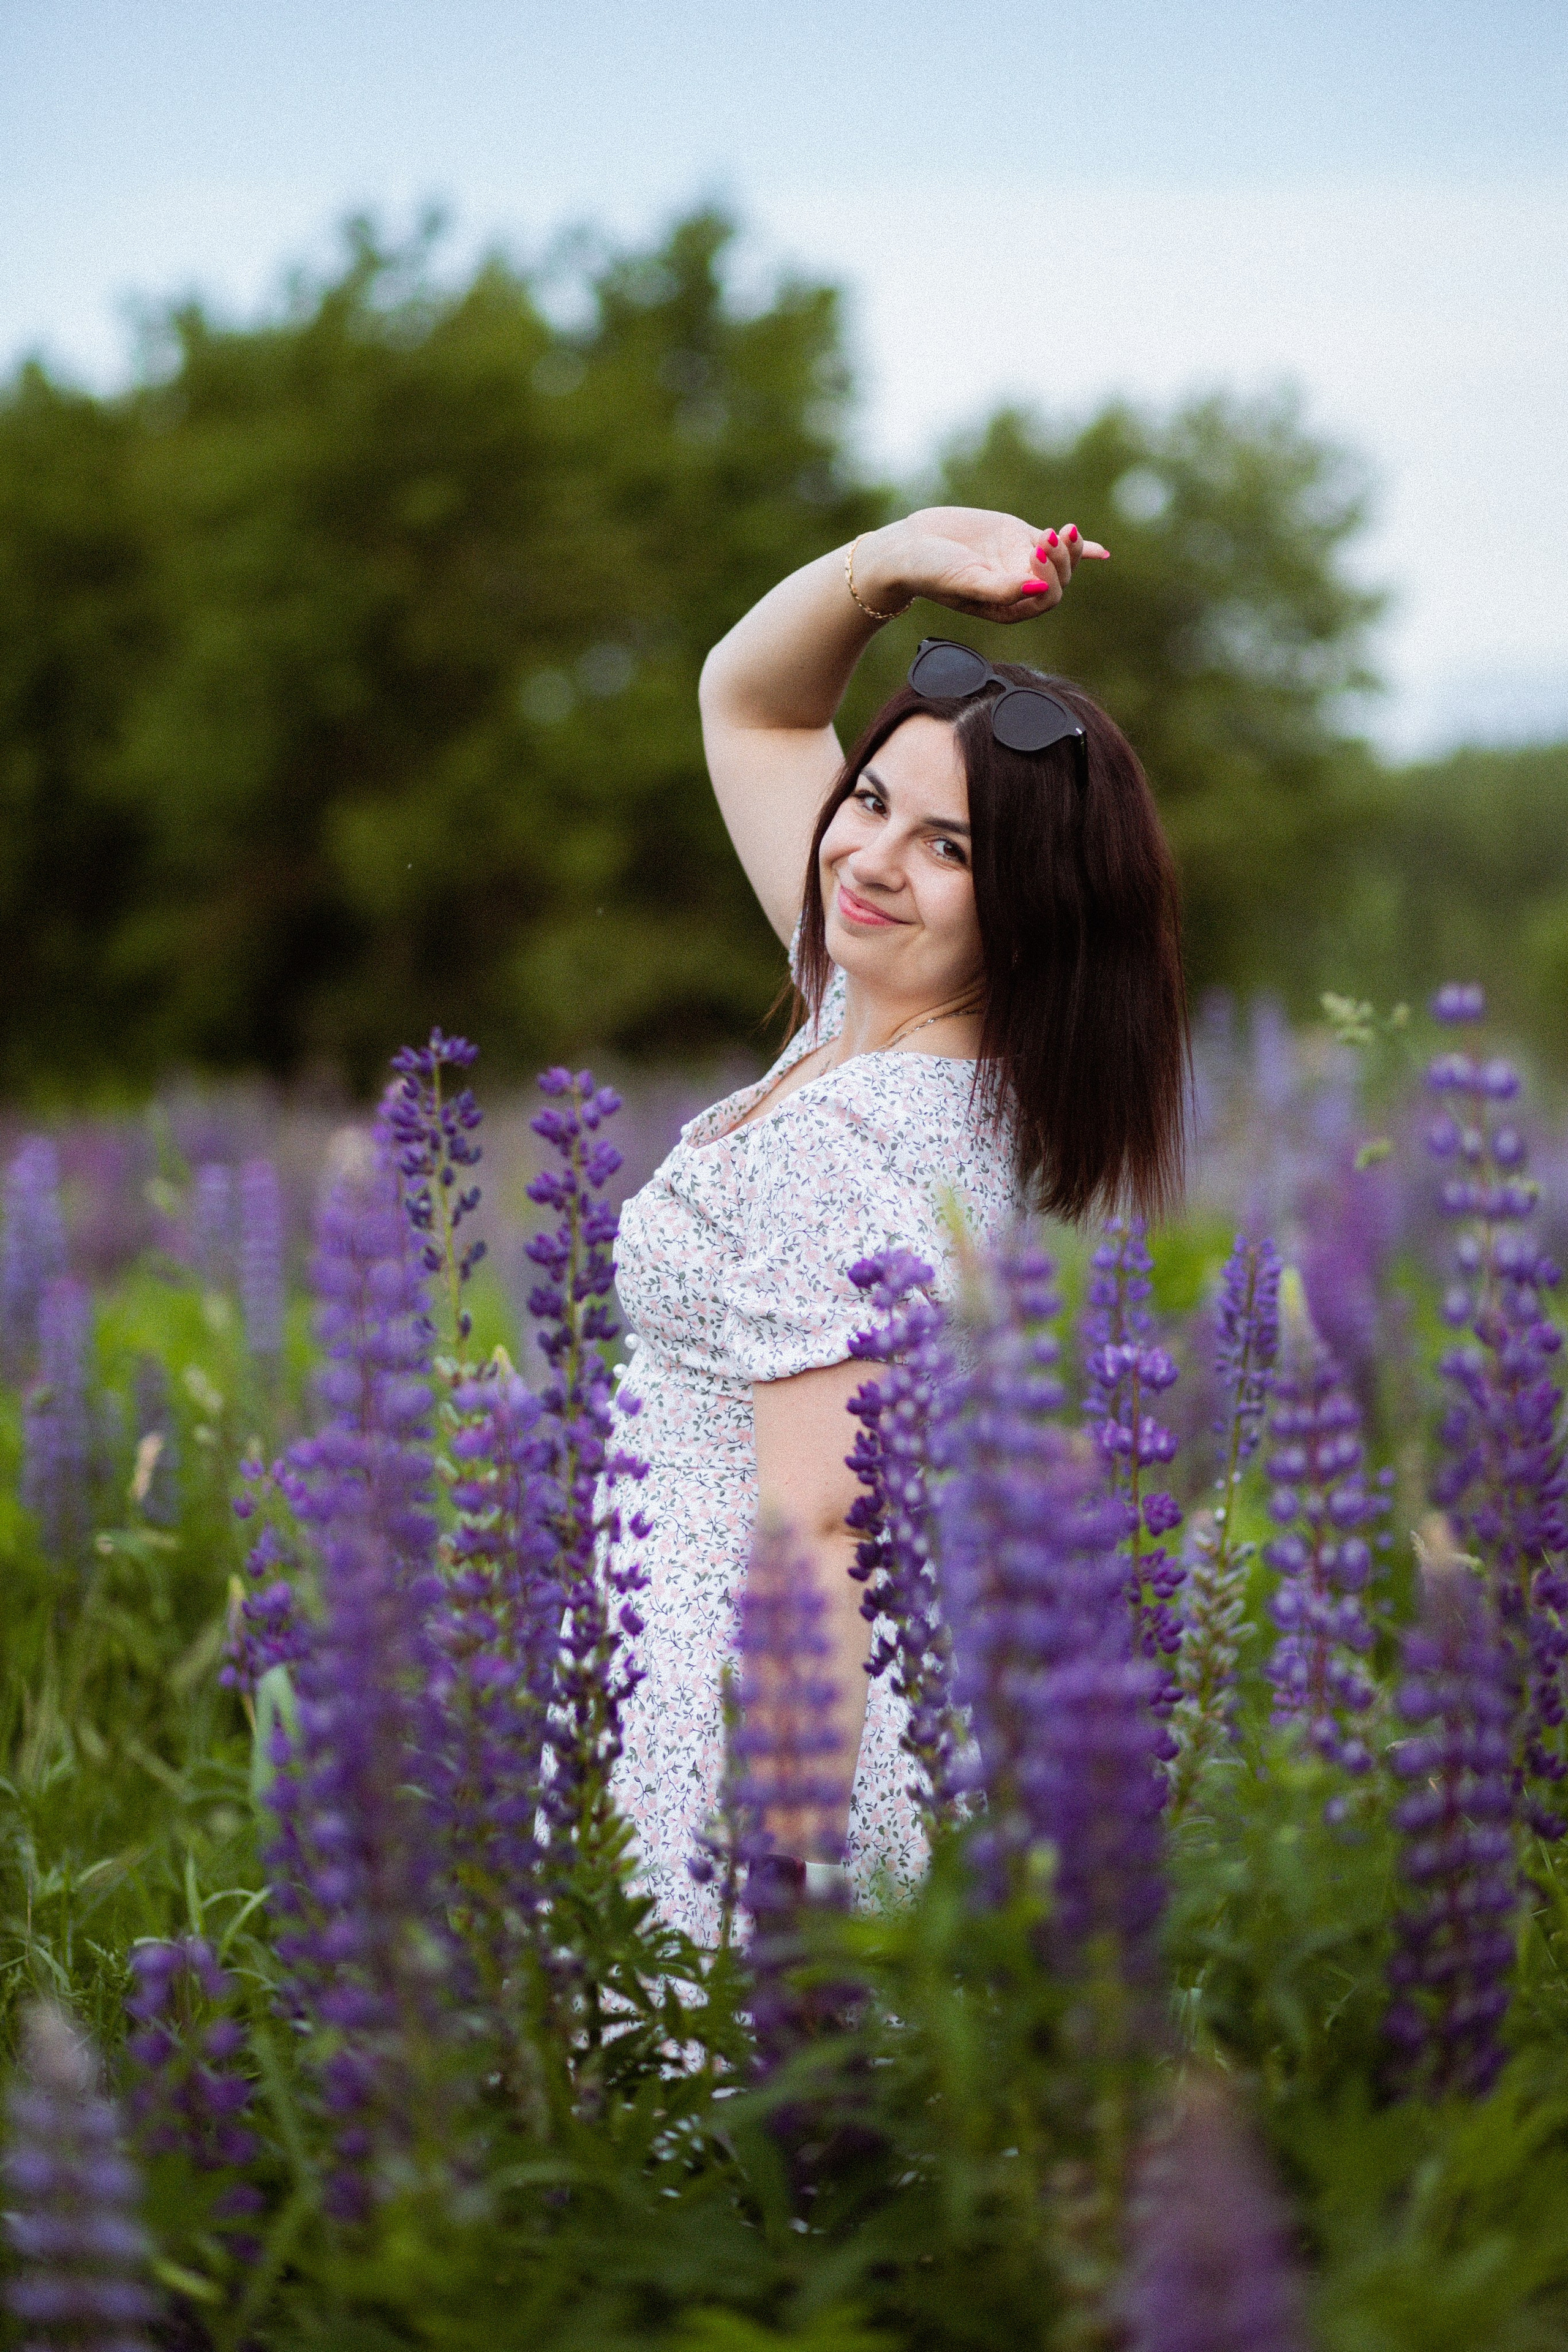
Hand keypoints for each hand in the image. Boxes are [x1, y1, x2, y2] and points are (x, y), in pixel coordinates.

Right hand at [854, 504, 1109, 623]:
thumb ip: (1001, 589)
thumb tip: (1039, 587)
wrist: (909, 548)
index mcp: (1007, 608)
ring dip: (1071, 548)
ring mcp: (1020, 562)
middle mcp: (1018, 588)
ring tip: (1065, 531)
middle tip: (1047, 537)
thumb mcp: (964, 581)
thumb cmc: (930, 571)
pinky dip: (1079, 548)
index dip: (1050, 576)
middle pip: (1060, 581)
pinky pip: (1055, 543)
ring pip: (1061, 561)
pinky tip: (1102, 552)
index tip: (1034, 550)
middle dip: (1061, 559)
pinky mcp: (1017, 538)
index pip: (1047, 598)